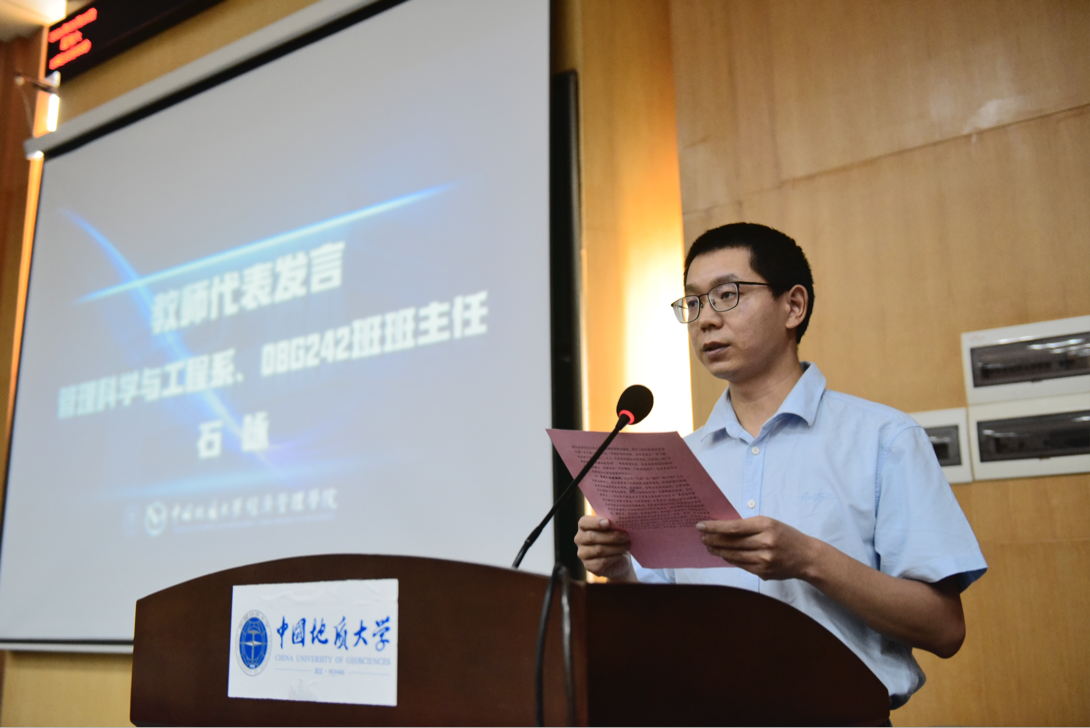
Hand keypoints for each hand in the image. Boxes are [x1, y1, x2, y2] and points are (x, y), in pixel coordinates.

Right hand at [574, 516, 635, 580]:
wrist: (620, 560)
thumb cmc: (616, 540)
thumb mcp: (614, 529)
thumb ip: (613, 524)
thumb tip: (620, 521)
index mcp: (583, 526)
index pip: (584, 522)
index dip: (596, 522)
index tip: (608, 522)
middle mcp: (579, 539)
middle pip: (592, 537)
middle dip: (611, 536)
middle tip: (626, 535)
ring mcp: (582, 554)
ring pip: (598, 550)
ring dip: (616, 547)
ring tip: (627, 545)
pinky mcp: (589, 566)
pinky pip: (602, 562)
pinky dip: (614, 557)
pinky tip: (621, 554)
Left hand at [697, 516, 818, 580]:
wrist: (807, 557)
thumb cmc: (786, 536)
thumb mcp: (770, 523)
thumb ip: (749, 526)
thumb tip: (722, 528)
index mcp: (766, 526)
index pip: (734, 527)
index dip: (714, 527)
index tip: (701, 525)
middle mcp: (765, 543)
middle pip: (731, 542)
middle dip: (713, 540)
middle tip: (701, 537)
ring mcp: (764, 560)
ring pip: (733, 556)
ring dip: (718, 551)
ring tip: (708, 546)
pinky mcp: (763, 572)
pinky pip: (741, 565)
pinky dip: (730, 559)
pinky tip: (722, 555)